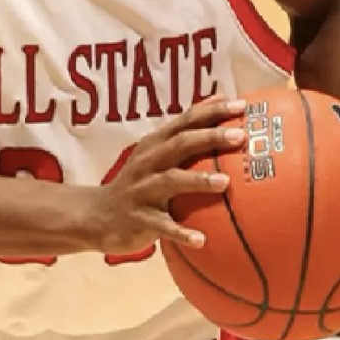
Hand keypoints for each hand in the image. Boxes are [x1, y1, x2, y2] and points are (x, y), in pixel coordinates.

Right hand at [87, 95, 248, 254]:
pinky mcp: (139, 218)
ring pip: (171, 181)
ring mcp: (142, 190)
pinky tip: (201, 240)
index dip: (212, 112)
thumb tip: (221, 100)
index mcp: (155, 144)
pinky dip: (181, 232)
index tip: (240, 106)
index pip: (185, 121)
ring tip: (224, 182)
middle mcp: (148, 162)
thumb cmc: (140, 181)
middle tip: (239, 136)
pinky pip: (162, 226)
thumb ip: (185, 129)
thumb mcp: (156, 151)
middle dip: (209, 138)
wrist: (98, 215)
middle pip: (180, 144)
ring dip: (198, 180)